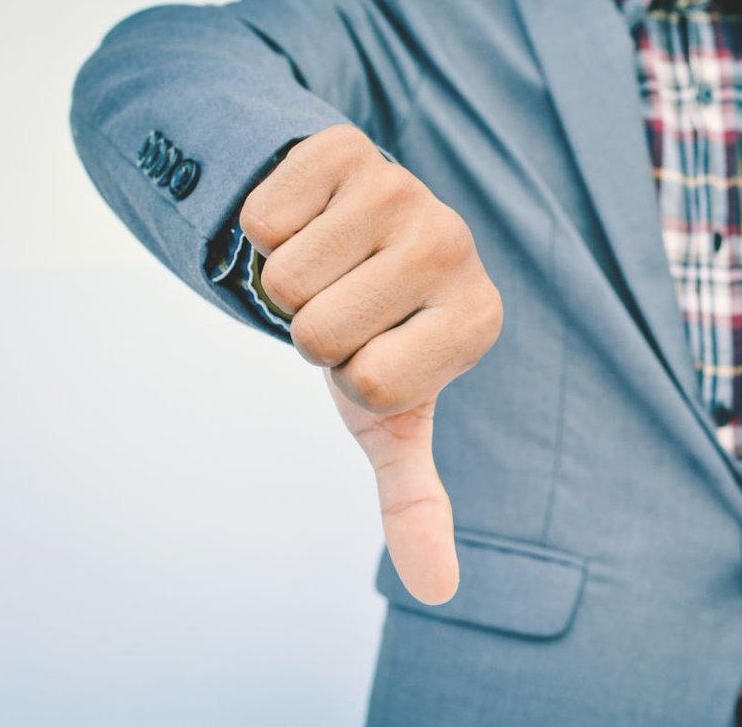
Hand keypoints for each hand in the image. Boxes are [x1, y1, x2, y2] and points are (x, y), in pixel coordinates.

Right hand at [240, 124, 502, 605]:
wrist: (354, 233)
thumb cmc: (377, 335)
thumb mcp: (394, 418)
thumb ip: (417, 502)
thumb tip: (439, 593)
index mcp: (479, 319)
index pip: (374, 385)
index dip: (350, 376)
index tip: (377, 347)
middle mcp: (456, 247)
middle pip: (320, 331)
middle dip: (312, 330)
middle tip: (347, 303)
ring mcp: (406, 189)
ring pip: (285, 275)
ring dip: (288, 280)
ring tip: (332, 263)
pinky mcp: (348, 147)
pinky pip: (262, 215)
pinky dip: (265, 229)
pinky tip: (310, 219)